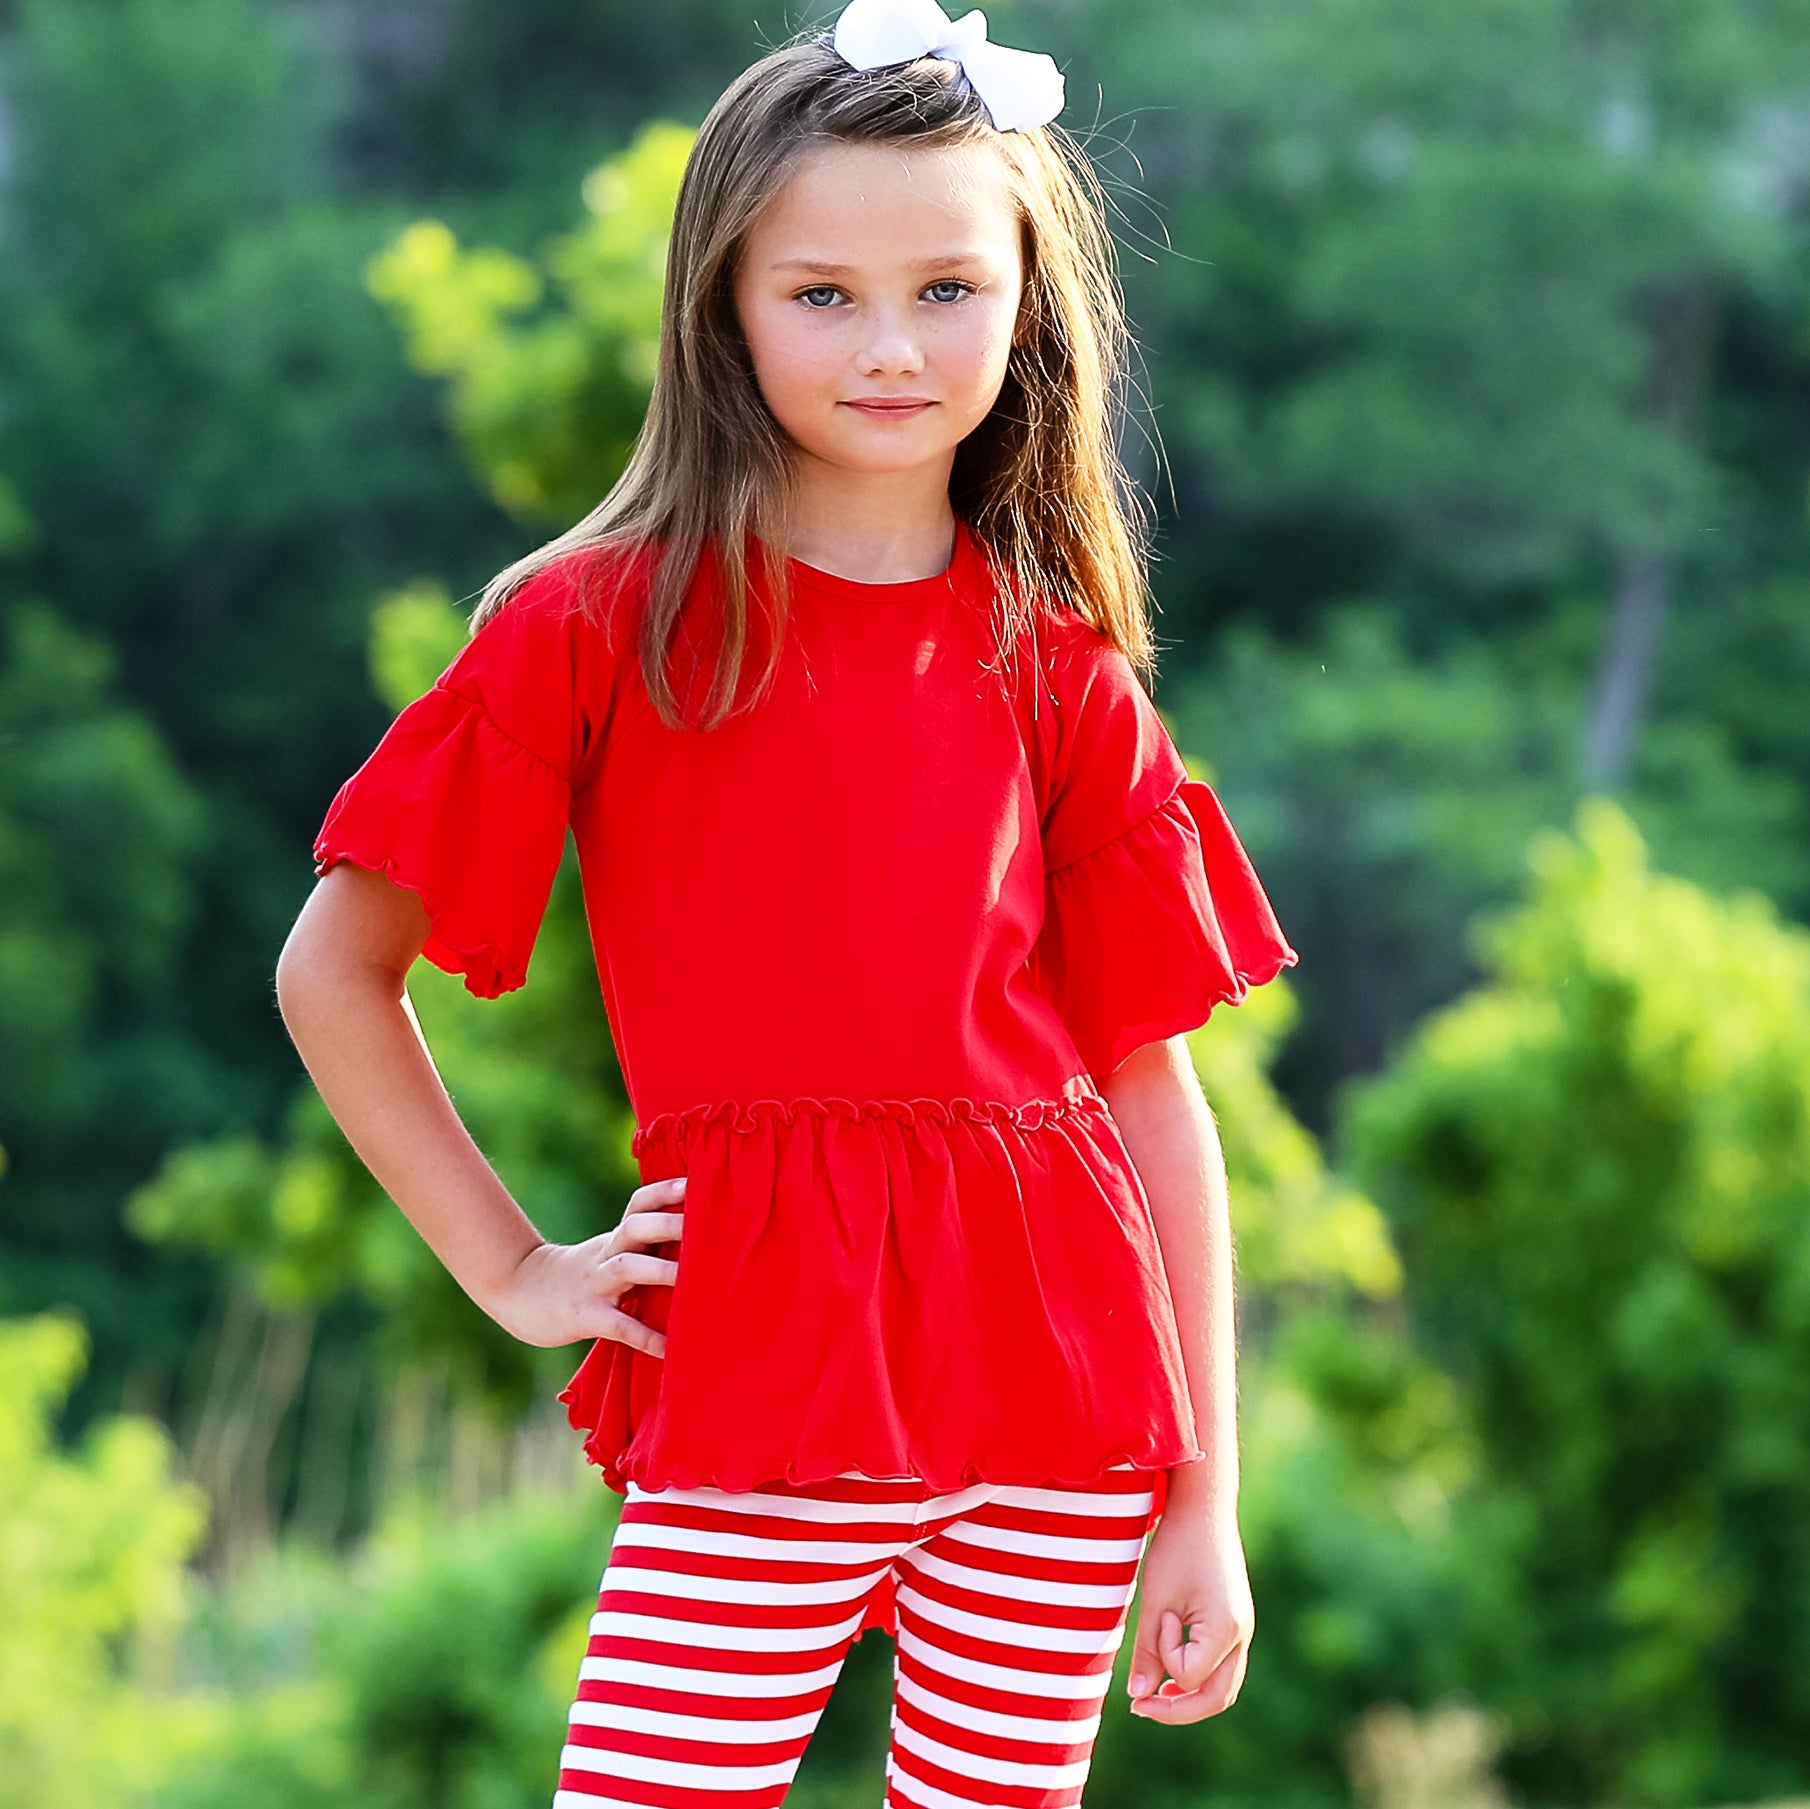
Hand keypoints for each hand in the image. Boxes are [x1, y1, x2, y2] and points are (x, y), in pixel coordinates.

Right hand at [486, 1176, 685, 1354]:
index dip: (665, 1191)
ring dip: (659, 1271)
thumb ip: (643, 1242)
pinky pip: (618, 1326)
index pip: (639, 1203)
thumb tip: (698, 1236)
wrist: (520, 1291)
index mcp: (615, 1237)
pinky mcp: (586, 1316)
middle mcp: (606, 1253)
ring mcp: (595, 1284)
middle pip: (635, 1227)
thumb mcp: (608, 1249)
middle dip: (667, 1223)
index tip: (695, 1183)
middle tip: (704, 1224)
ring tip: (692, 1280)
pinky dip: (644, 1336)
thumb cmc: (581, 1272)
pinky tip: (669, 1349)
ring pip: (627, 1268)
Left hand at [1124, 1498, 1253, 1724]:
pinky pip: (1222, 1667)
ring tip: (1156, 1698)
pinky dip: (1199, 1678)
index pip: (1190, 1675)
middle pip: (1217, 1698)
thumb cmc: (1177, 1547)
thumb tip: (1137, 1697)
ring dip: (1190, 1699)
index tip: (1159, 1615)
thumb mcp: (1155, 1598)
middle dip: (1177, 1710)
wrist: (1204, 1507)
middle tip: (1139, 1708)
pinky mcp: (1236, 1622)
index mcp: (1226, 1628)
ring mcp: (1243, 1630)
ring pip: (1224, 1688)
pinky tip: (1172, 1674)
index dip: (1165, 1653)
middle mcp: (1242, 1635)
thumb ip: (1147, 1650)